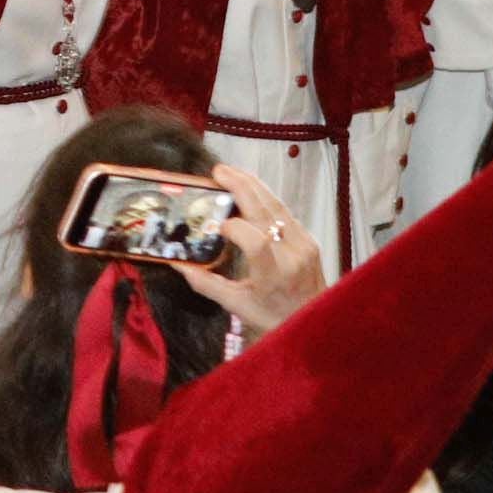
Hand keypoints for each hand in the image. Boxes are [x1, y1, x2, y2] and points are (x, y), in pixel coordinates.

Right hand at [175, 163, 324, 331]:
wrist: (314, 320)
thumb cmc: (274, 317)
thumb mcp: (238, 306)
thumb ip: (207, 284)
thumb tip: (179, 265)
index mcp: (273, 276)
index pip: (256, 242)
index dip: (235, 227)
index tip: (217, 226)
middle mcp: (292, 256)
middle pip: (267, 213)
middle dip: (241, 187)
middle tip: (219, 172)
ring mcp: (304, 244)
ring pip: (277, 206)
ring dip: (253, 185)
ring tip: (231, 172)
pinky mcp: (309, 238)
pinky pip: (285, 212)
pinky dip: (265, 197)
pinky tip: (250, 189)